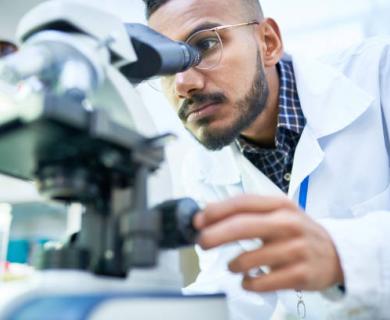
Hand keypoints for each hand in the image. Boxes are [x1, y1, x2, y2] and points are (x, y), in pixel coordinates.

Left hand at [194, 194, 343, 291]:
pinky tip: (248, 280)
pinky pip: (261, 282)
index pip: (243, 203)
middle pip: (242, 227)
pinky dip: (247, 283)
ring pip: (248, 259)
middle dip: (215, 235)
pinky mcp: (300, 274)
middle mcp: (288, 224)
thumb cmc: (297, 231)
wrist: (336, 253)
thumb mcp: (277, 213)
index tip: (198, 220)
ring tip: (234, 265)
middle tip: (201, 243)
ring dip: (233, 265)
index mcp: (280, 205)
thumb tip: (208, 211)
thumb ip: (247, 211)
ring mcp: (296, 249)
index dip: (216, 211)